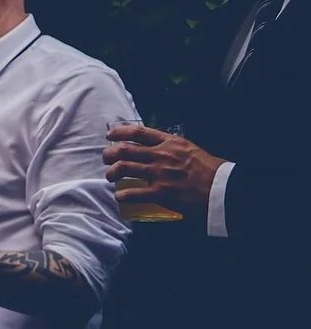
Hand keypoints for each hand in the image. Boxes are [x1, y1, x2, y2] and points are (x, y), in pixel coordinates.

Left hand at [105, 123, 223, 219]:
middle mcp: (161, 155)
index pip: (137, 132)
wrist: (223, 189)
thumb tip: (157, 148)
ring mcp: (159, 174)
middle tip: (106, 159)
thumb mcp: (191, 149)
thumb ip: (172, 147)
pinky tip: (120, 196)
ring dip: (112, 173)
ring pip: (124, 168)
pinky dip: (122, 195)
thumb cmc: (211, 170)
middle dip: (109, 154)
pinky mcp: (161, 193)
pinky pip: (133, 193)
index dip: (119, 132)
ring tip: (110, 176)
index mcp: (170, 142)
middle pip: (124, 150)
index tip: (110, 135)